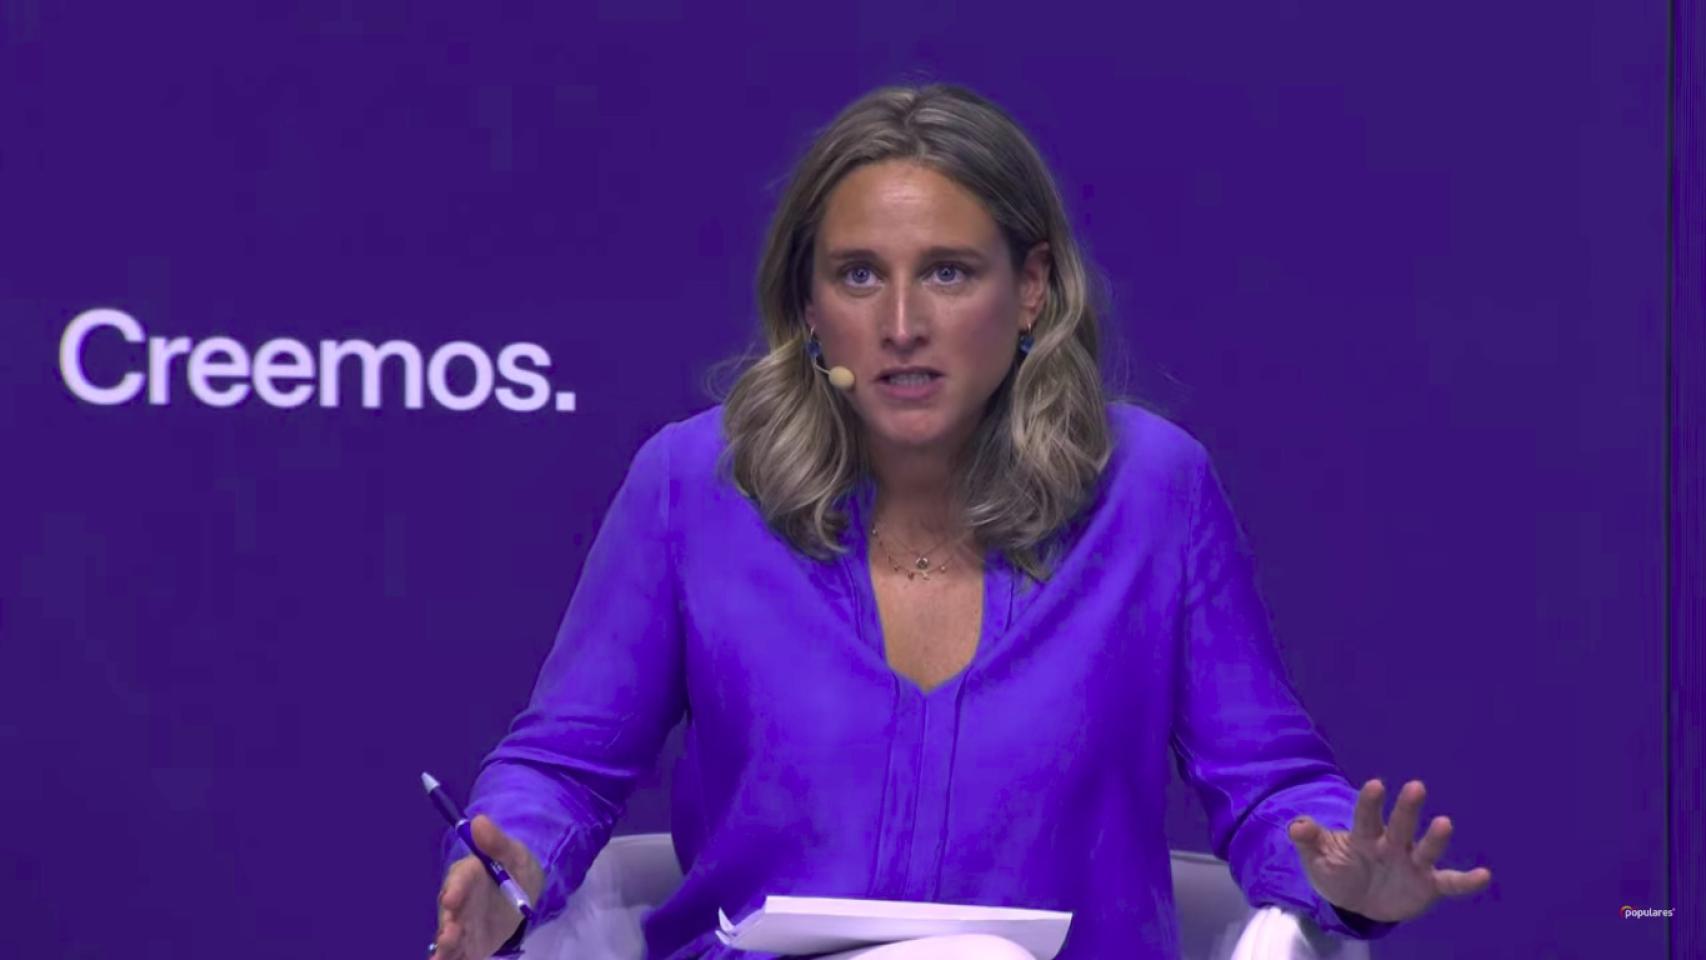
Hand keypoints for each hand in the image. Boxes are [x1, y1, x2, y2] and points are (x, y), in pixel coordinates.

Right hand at [433, 814, 545, 959]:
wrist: (522, 891)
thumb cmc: (514, 867)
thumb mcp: (513, 853)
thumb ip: (496, 841)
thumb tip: (479, 820)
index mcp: (469, 875)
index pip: (459, 879)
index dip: (456, 888)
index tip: (452, 898)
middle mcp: (459, 901)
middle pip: (450, 912)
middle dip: (449, 923)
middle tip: (449, 933)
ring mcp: (461, 924)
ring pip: (450, 935)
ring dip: (446, 946)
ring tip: (444, 955)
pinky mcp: (468, 944)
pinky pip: (457, 954)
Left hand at [1286, 778, 1492, 922]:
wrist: (1357, 901)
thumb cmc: (1339, 871)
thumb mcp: (1318, 859)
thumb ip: (1309, 841)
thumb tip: (1295, 826)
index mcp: (1365, 836)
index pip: (1366, 817)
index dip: (1370, 802)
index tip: (1376, 785)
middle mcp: (1392, 844)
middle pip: (1400, 825)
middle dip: (1406, 808)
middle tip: (1416, 786)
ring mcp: (1412, 863)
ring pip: (1425, 849)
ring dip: (1434, 838)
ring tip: (1444, 823)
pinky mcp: (1428, 885)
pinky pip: (1449, 883)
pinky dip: (1466, 882)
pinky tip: (1484, 875)